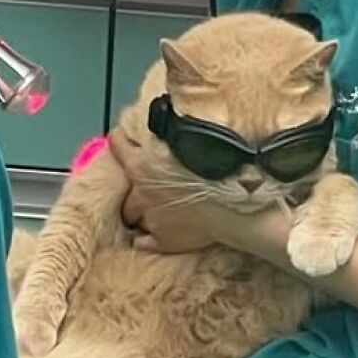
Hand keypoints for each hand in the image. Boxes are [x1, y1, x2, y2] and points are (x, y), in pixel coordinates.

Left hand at [111, 126, 293, 260]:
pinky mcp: (163, 241)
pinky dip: (148, 238)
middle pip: (125, 190)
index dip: (119, 141)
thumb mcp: (191, 140)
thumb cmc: (220, 171)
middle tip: (147, 184)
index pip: (117, 146)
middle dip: (133, 187)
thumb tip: (162, 115)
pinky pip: (144, 241)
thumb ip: (169, 131)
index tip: (120, 138)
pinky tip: (157, 233)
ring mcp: (151, 219)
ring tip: (157, 208)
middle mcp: (142, 193)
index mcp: (142, 166)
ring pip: (133, 216)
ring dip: (142, 212)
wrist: (239, 205)